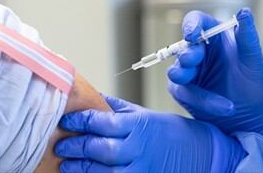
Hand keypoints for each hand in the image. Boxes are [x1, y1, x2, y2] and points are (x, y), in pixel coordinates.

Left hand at [56, 95, 244, 172]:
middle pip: (99, 148)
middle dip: (76, 147)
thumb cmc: (172, 133)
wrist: (202, 154)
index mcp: (138, 124)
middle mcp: (139, 147)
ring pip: (103, 171)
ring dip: (81, 169)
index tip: (65, 120)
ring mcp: (141, 168)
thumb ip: (118, 109)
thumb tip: (93, 97)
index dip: (79, 121)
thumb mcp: (146, 114)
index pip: (101, 121)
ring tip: (66, 165)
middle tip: (60, 145)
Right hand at [167, 8, 262, 142]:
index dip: (191, 25)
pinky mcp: (185, 92)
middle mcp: (199, 51)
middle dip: (187, 54)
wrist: (253, 116)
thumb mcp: (254, 59)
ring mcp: (190, 72)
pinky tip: (224, 107)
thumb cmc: (255, 83)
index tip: (191, 35)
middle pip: (183, 46)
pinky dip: (202, 101)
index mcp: (215, 35)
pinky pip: (185, 93)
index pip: (196, 21)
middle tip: (191, 62)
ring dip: (183, 75)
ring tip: (192, 80)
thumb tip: (244, 11)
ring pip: (177, 71)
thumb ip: (248, 36)